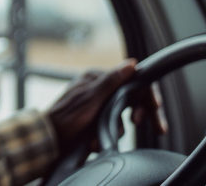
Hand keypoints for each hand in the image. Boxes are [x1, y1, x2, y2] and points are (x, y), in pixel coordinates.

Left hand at [45, 58, 167, 152]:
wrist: (49, 137)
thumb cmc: (67, 115)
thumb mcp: (92, 97)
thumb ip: (112, 80)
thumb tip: (132, 64)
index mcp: (97, 79)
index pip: (130, 81)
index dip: (145, 94)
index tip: (155, 107)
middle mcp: (98, 90)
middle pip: (130, 99)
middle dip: (140, 114)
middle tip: (157, 128)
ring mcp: (97, 105)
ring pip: (121, 117)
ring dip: (117, 129)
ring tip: (106, 135)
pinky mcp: (94, 121)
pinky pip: (109, 128)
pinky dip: (105, 136)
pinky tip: (95, 141)